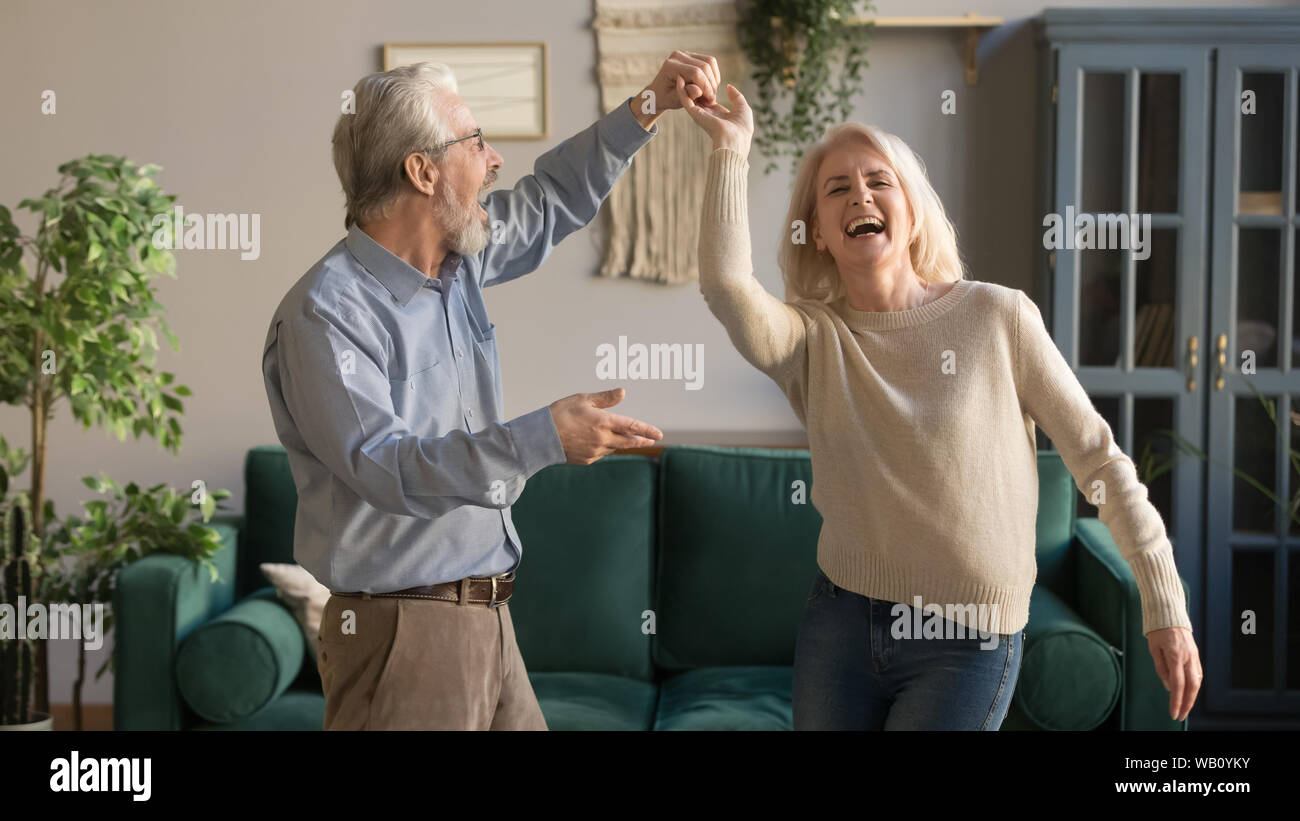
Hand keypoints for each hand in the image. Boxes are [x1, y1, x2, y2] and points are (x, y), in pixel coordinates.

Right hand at [548, 388, 662, 465]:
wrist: (540, 438)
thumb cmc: (560, 414)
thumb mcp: (582, 400)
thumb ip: (605, 398)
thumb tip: (623, 392)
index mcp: (603, 422)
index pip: (632, 426)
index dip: (647, 430)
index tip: (659, 434)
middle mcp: (602, 439)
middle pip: (628, 441)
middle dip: (641, 440)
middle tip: (651, 440)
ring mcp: (595, 452)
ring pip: (614, 448)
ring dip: (621, 443)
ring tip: (626, 438)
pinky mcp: (586, 460)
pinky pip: (601, 454)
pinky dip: (605, 448)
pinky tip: (600, 443)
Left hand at [641, 50, 720, 112]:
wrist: (660, 92)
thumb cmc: (665, 98)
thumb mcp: (674, 100)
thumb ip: (686, 95)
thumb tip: (699, 91)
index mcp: (670, 66)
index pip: (695, 72)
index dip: (706, 86)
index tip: (710, 99)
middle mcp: (677, 56)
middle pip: (704, 66)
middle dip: (711, 83)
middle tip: (712, 98)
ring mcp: (686, 53)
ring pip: (710, 62)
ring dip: (714, 79)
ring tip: (711, 93)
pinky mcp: (693, 55)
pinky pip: (710, 62)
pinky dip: (713, 74)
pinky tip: (711, 86)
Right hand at [675, 78, 752, 157]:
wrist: (735, 141)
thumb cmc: (742, 129)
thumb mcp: (743, 108)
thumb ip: (736, 96)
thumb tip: (729, 86)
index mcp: (717, 114)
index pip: (707, 97)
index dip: (705, 86)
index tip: (702, 76)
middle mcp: (706, 114)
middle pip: (696, 96)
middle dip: (692, 84)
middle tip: (688, 70)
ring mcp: (699, 114)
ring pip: (688, 96)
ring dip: (684, 84)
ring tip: (681, 70)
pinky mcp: (695, 114)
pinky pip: (685, 99)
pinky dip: (681, 89)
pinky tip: (679, 78)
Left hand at [1147, 626, 1200, 720]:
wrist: (1170, 614)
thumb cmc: (1158, 631)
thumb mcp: (1153, 649)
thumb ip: (1161, 668)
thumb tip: (1168, 686)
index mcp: (1175, 656)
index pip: (1177, 684)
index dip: (1176, 700)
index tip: (1173, 712)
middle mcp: (1188, 657)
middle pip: (1192, 686)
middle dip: (1187, 703)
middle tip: (1180, 715)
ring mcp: (1194, 656)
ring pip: (1197, 681)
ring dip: (1192, 696)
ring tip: (1185, 707)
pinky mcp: (1196, 654)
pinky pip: (1198, 673)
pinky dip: (1195, 685)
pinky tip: (1190, 692)